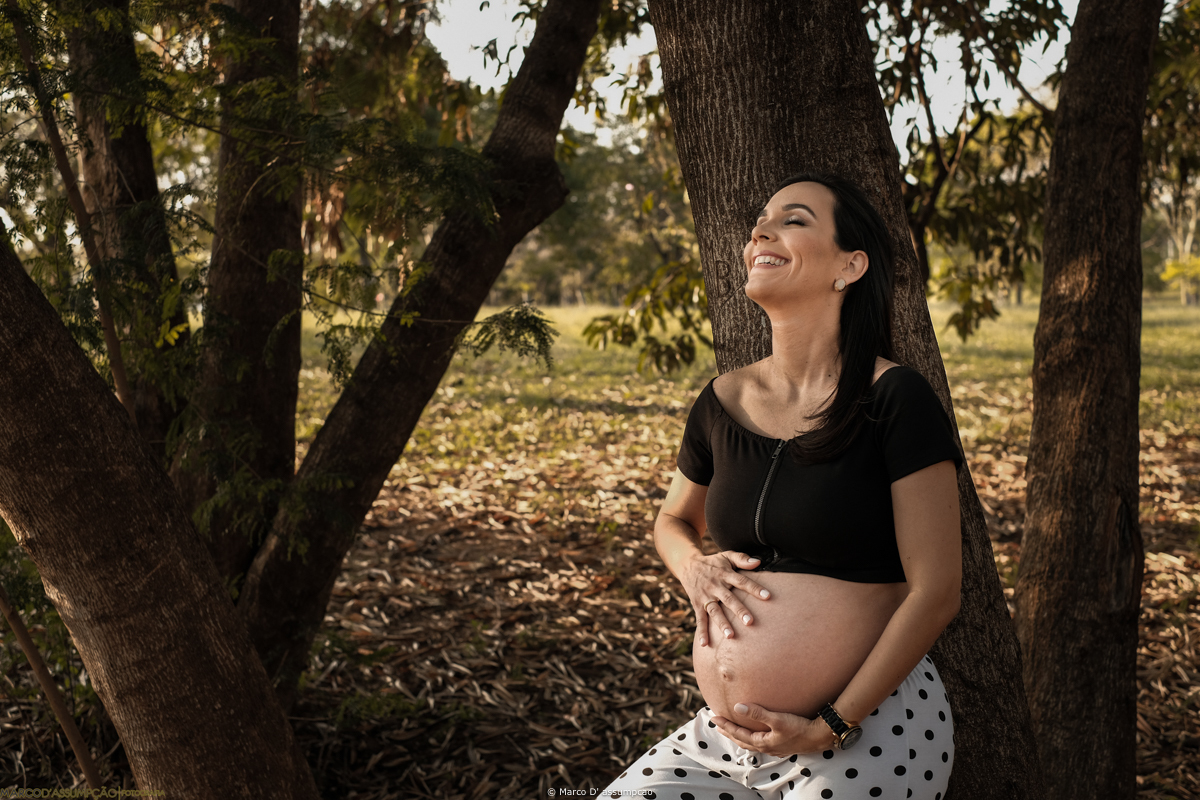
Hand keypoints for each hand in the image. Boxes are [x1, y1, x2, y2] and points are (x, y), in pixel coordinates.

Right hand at [680, 551, 770, 645]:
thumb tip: (758, 562)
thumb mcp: (726, 556)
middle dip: (739, 610)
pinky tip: (705, 644)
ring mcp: (705, 596)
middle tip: (750, 622)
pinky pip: (700, 619)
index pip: (742, 581)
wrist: (688, 565)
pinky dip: (702, 631)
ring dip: (722, 623)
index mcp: (725, 574)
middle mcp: (715, 586)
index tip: (768, 596)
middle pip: (729, 599)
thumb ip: (742, 558)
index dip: (754, 588)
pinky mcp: (697, 604)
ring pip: (714, 611)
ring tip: (730, 636)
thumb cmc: (713, 562)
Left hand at [711, 703, 836, 756]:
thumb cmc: (799, 727)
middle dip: (729, 732)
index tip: (714, 718)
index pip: (739, 734)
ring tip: (732, 729)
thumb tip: (737, 707)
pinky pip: (761, 742)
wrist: (819, 736)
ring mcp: (774, 748)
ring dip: (740, 736)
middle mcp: (767, 748)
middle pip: (742, 741)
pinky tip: (755, 733)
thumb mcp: (777, 719)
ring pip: (751, 743)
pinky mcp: (781, 744)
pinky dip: (752, 737)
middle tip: (718, 725)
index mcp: (763, 742)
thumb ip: (757, 713)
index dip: (726, 725)